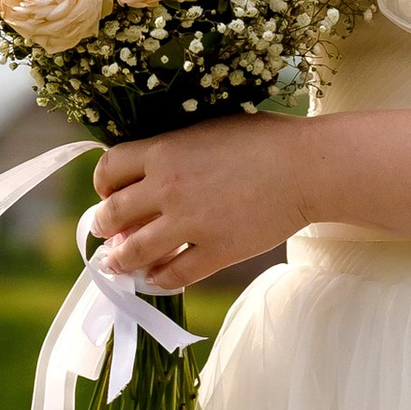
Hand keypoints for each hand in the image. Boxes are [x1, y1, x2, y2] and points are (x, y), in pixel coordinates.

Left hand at [92, 120, 318, 288]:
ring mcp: (190, 224)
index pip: (109, 170)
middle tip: (104, 232)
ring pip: (135, 251)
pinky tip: (156, 279)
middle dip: (102, 225)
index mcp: (164, 152)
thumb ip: (176, 149)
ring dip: (120, 260)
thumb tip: (150, 172)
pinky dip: (159, 280)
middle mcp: (168, 189)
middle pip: (113, 214)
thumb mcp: (208, 128)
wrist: (307, 167)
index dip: (103, 184)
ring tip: (117, 264)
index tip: (108, 193)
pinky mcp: (216, 252)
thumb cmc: (264, 139)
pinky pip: (174, 275)